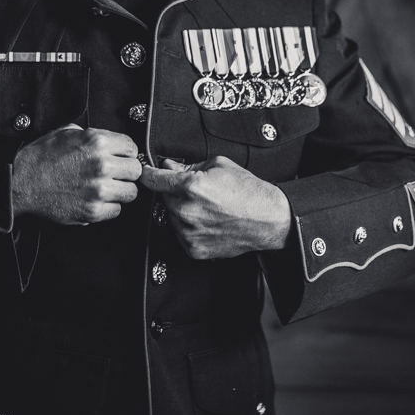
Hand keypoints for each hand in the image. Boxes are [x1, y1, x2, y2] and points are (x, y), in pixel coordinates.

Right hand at [12, 124, 141, 224]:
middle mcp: (100, 165)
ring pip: (131, 192)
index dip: (127, 154)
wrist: (21, 183)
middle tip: (115, 175)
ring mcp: (98, 189)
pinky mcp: (93, 210)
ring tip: (106, 188)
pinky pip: (117, 210)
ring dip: (121, 191)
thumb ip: (90, 134)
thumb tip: (106, 140)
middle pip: (136, 170)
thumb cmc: (40, 159)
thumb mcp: (65, 132)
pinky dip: (109, 207)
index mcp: (96, 142)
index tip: (122, 159)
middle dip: (127, 172)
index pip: (132, 147)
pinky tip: (96, 200)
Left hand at [139, 155, 291, 258]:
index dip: (147, 173)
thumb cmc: (248, 191)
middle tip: (198, 191)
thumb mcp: (218, 165)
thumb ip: (187, 166)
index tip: (145, 173)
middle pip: (163, 198)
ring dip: (182, 211)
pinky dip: (189, 228)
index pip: (153, 179)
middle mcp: (186, 211)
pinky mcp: (193, 249)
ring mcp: (188, 232)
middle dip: (174, 192)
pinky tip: (208, 221)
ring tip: (208, 207)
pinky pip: (180, 234)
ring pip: (171, 216)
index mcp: (190, 187)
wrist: (268, 219)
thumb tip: (167, 166)